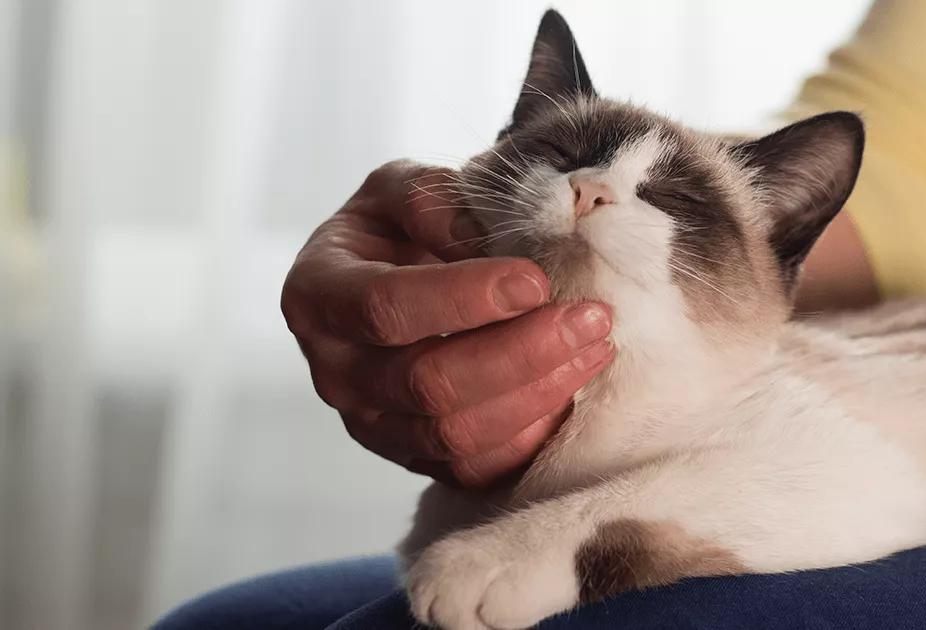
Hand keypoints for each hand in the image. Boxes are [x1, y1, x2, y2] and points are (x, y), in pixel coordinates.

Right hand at [281, 160, 613, 487]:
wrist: (396, 277)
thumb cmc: (399, 229)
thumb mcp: (403, 188)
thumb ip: (436, 201)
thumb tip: (492, 243)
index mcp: (318, 294)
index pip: (386, 306)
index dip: (464, 297)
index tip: (535, 280)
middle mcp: (335, 371)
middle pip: (428, 383)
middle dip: (522, 352)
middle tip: (590, 318)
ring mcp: (372, 424)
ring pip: (455, 433)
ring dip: (538, 393)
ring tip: (594, 348)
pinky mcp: (413, 457)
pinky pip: (473, 468)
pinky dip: (530, 436)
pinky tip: (570, 393)